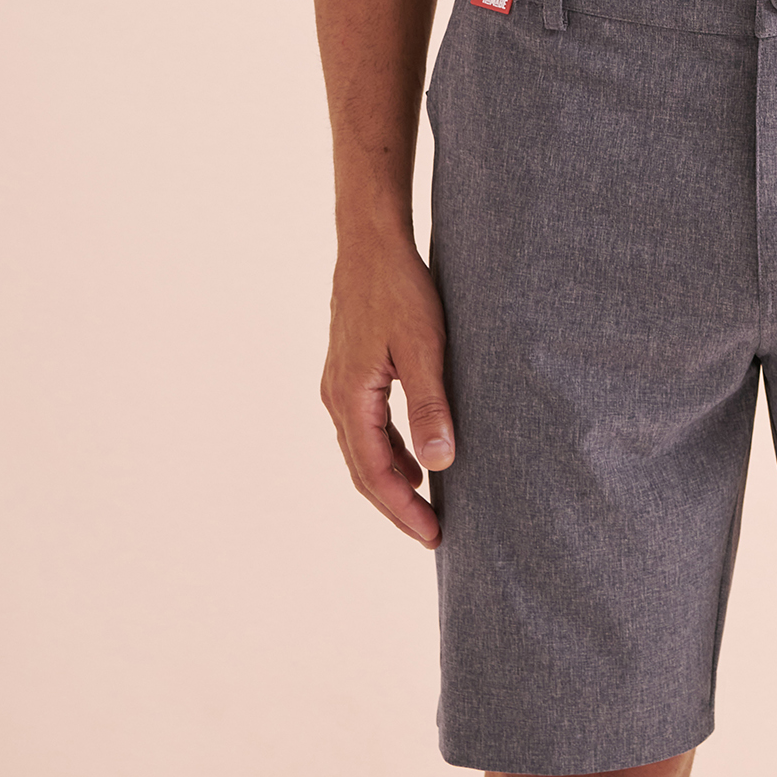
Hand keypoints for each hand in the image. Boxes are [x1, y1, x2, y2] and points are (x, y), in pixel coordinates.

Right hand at [320, 238, 455, 546]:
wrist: (371, 242)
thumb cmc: (399, 288)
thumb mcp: (424, 346)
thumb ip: (430, 405)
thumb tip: (439, 464)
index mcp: (350, 398)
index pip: (376, 473)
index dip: (404, 510)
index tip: (434, 535)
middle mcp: (336, 397)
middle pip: (363, 470)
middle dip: (396, 506)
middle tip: (432, 533)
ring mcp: (339, 384)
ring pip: (362, 450)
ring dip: (391, 480)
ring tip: (425, 505)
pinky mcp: (349, 370)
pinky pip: (365, 427)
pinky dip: (388, 451)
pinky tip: (413, 456)